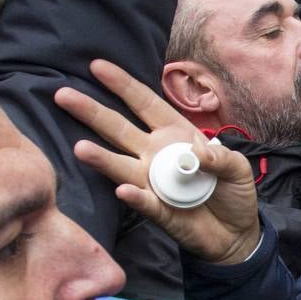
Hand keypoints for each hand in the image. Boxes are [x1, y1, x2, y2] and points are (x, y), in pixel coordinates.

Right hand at [54, 59, 261, 264]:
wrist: (236, 233)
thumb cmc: (233, 193)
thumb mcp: (237, 168)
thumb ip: (221, 157)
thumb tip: (198, 152)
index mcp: (174, 134)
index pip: (145, 104)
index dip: (123, 85)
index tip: (97, 66)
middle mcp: (155, 154)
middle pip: (119, 129)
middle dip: (93, 112)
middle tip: (63, 95)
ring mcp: (152, 182)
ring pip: (121, 165)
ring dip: (102, 158)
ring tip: (80, 148)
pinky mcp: (157, 210)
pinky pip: (143, 201)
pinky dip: (135, 197)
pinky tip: (124, 190)